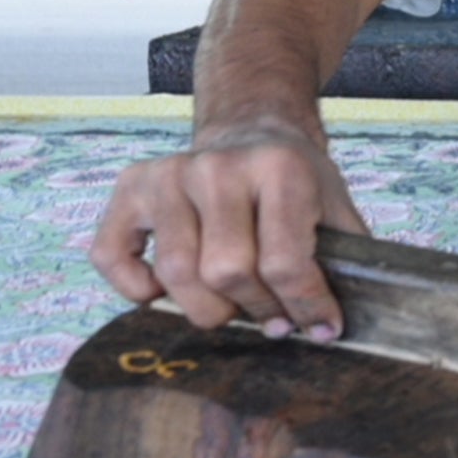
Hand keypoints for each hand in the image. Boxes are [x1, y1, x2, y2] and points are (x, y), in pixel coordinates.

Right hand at [89, 120, 368, 339]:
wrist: (252, 128)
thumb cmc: (295, 181)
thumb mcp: (335, 207)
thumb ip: (346, 262)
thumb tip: (335, 328)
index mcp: (280, 167)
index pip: (284, 263)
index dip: (306, 308)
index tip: (321, 326)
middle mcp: (219, 166)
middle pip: (227, 273)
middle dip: (258, 310)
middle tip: (274, 317)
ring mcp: (170, 174)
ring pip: (176, 275)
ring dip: (208, 309)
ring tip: (233, 307)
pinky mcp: (132, 187)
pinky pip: (112, 255)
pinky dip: (134, 287)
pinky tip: (164, 291)